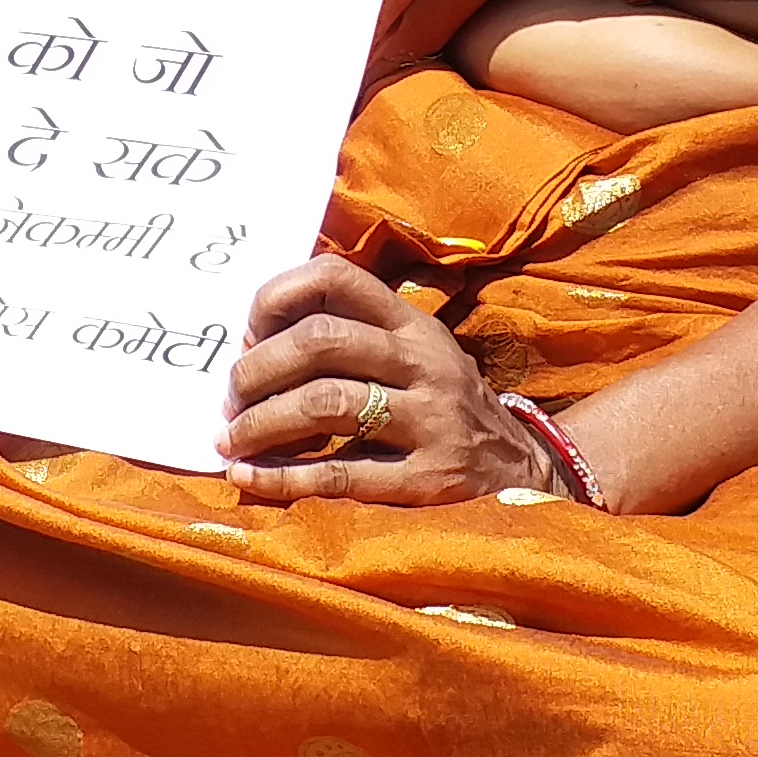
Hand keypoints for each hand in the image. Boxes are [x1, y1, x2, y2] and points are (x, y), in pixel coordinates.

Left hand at [217, 258, 558, 505]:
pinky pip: (339, 473)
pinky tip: (250, 479)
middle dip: (257, 369)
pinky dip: (281, 477)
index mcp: (414, 325)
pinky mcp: (428, 479)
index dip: (279, 296)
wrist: (528, 474)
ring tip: (230, 440)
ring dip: (260, 422)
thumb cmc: (446, 411)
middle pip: (321, 341)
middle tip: (229, 398)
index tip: (246, 331)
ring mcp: (431, 420)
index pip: (339, 277)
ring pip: (325, 403)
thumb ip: (356, 340)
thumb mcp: (417, 357)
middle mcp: (424, 363)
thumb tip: (253, 344)